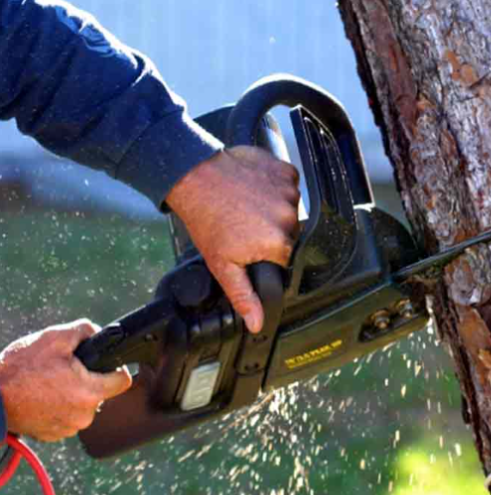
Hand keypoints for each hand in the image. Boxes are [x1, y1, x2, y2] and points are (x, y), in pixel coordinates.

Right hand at [0, 320, 131, 441]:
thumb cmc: (19, 369)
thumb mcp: (54, 337)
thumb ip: (85, 330)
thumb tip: (98, 333)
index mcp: (89, 392)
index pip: (123, 381)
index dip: (115, 367)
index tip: (104, 363)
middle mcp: (83, 415)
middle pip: (101, 392)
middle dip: (88, 379)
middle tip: (64, 370)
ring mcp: (68, 428)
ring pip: (83, 405)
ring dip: (72, 394)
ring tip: (49, 383)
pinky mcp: (53, 435)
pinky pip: (66, 417)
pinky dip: (58, 407)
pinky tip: (42, 396)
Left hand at [165, 146, 300, 333]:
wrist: (195, 177)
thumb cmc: (206, 220)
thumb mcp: (222, 266)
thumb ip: (244, 296)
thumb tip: (258, 323)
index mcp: (278, 244)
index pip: (286, 257)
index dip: (268, 253)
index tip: (251, 245)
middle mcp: (290, 217)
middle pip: (290, 233)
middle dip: (272, 231)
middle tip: (245, 225)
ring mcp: (290, 192)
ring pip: (290, 208)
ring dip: (274, 208)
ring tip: (247, 206)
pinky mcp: (285, 171)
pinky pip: (290, 184)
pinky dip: (276, 186)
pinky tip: (255, 190)